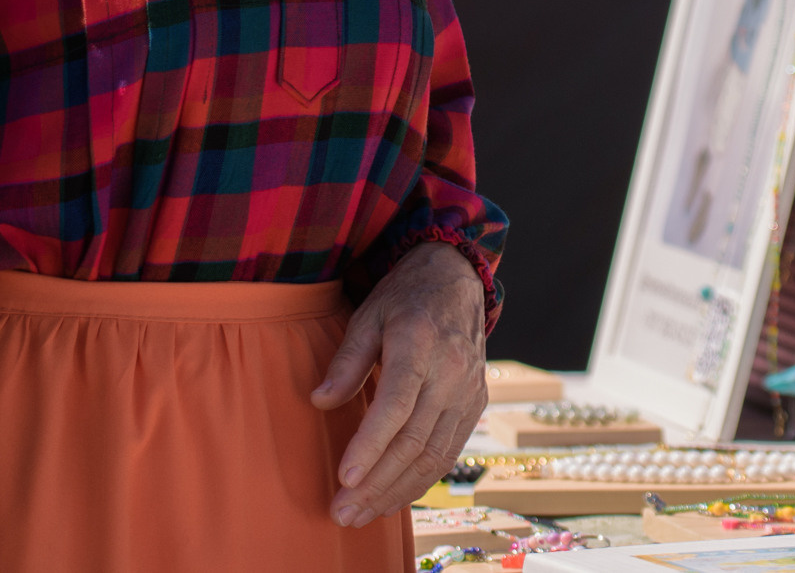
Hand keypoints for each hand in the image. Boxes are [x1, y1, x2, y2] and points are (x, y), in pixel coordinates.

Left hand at [311, 242, 487, 528]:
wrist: (457, 281)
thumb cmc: (405, 297)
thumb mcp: (368, 314)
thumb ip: (346, 361)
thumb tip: (319, 402)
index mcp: (420, 342)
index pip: (396, 404)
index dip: (371, 444)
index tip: (345, 477)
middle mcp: (451, 371)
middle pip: (414, 440)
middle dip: (376, 483)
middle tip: (342, 512)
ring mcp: (468, 391)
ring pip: (434, 455)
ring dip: (396, 491)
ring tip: (361, 514)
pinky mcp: (475, 405)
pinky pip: (449, 452)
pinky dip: (420, 481)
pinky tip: (393, 498)